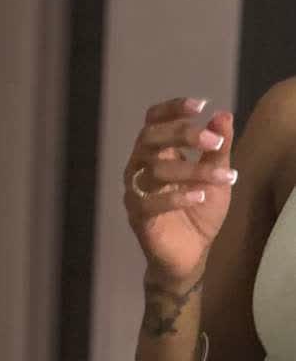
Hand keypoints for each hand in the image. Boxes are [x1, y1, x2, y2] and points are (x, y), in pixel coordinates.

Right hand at [123, 98, 236, 281]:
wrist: (191, 255)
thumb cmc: (199, 212)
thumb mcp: (216, 175)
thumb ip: (217, 148)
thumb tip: (223, 115)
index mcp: (157, 152)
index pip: (154, 120)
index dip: (172, 109)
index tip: (200, 105)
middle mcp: (140, 167)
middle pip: (149, 137)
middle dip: (182, 134)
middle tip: (213, 140)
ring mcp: (136, 192)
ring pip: (155, 170)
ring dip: (193, 170)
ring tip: (223, 176)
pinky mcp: (137, 217)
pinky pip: (149, 203)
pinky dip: (176, 198)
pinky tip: (199, 196)